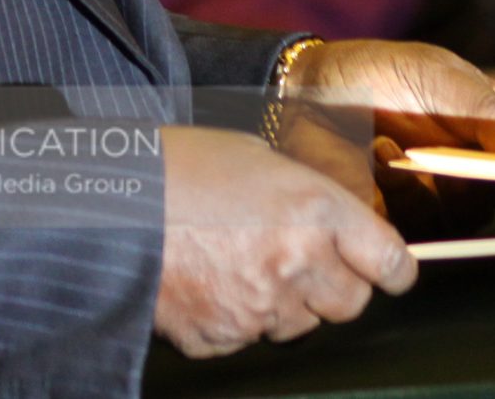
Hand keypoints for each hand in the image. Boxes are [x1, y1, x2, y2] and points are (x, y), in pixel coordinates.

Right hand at [155, 126, 413, 358]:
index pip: (389, 262)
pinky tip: (207, 280)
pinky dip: (234, 317)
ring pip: (299, 324)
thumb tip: (337, 224)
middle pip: (350, 303)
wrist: (103, 202)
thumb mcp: (255, 157)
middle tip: (297, 256)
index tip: (388, 268)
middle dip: (333, 284)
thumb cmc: (175, 165)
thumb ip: (306, 196)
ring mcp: (257, 308)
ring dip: (283, 301)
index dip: (391, 268)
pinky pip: (248, 337)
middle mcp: (295, 263)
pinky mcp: (220, 338)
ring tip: (237, 260)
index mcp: (313, 210)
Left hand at [281, 41, 494, 235]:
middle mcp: (484, 164)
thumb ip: (480, 101)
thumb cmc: (370, 73)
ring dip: (450, 177)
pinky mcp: (412, 226)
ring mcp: (451, 198)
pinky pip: (432, 227)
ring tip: (400, 142)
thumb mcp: (427, 70)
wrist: (300, 100)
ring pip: (484, 210)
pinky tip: (379, 162)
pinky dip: (407, 193)